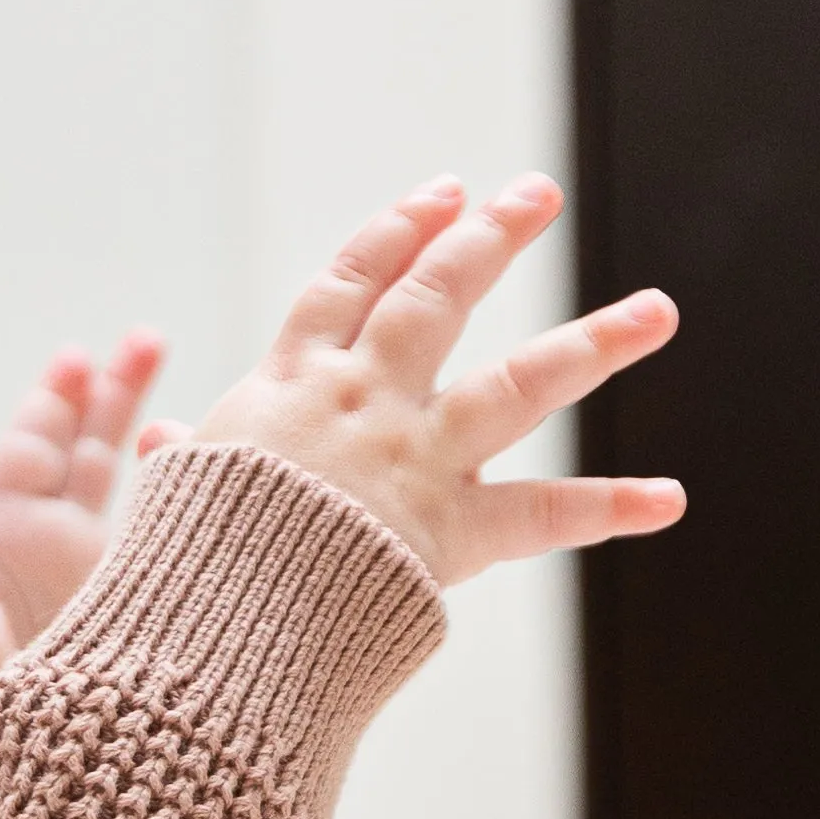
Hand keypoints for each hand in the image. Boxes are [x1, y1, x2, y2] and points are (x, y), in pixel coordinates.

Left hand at [0, 330, 167, 807]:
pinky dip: (186, 507)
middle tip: (144, 339)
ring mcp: (90, 576)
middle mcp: (48, 547)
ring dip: (151, 433)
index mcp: (0, 540)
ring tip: (199, 397)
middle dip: (109, 394)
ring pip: (125, 488)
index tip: (77, 361)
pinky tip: (227, 481)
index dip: (52, 407)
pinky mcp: (128, 611)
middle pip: (81, 452)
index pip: (30, 455)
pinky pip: (161, 546)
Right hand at [182, 177, 680, 587]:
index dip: (396, 236)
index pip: (349, 288)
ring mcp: (417, 459)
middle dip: (490, 240)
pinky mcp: (453, 529)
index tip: (441, 196)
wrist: (219, 623)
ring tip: (656, 309)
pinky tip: (669, 499)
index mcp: (290, 387)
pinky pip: (545, 515)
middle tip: (537, 195)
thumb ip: (177, 460)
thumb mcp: (172, 495)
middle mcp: (363, 404)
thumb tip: (149, 441)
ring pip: (521, 383)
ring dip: (596, 342)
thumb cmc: (184, 563)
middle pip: (437, 299)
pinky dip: (609, 510)